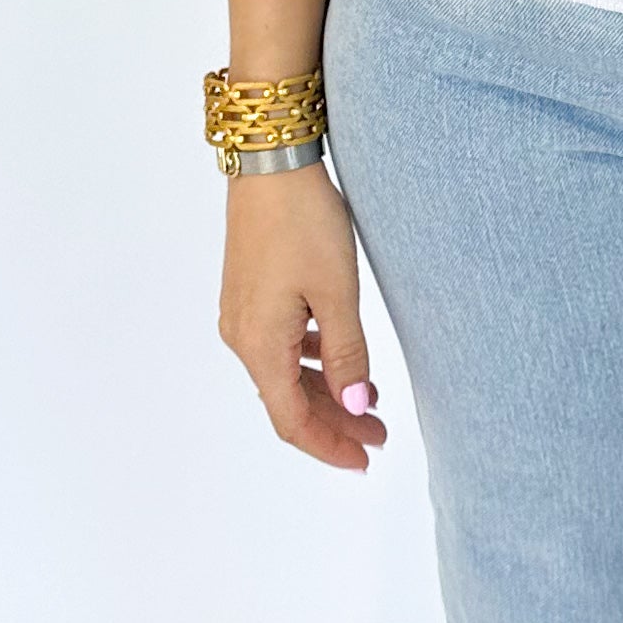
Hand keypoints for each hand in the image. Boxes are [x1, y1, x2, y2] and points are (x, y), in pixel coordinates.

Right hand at [218, 163, 387, 472]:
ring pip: (284, 373)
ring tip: (369, 399)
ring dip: (325, 392)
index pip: (292, 420)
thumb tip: (356, 406)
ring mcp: (242, 313)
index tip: (365, 460)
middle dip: (334, 422)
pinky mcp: (249, 292)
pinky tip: (339, 356)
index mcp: (260, 344)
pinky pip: (279, 344)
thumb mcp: (338, 292)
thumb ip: (349, 354)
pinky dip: (311, 361)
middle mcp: (242, 336)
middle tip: (380, 435)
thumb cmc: (303, 222)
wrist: (270, 162)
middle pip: (287, 400)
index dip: (329, 446)